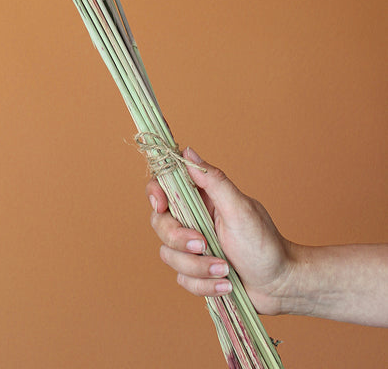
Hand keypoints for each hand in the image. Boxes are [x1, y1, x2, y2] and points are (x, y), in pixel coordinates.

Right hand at [146, 148, 294, 314]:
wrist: (281, 285)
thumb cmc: (265, 243)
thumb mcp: (240, 209)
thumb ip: (213, 181)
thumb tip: (188, 151)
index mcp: (201, 200)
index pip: (163, 187)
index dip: (155, 193)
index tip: (161, 205)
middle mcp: (192, 220)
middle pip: (160, 224)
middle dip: (180, 239)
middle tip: (203, 244)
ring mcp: (192, 248)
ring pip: (169, 255)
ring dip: (198, 267)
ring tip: (225, 269)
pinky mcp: (196, 272)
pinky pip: (183, 280)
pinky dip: (205, 285)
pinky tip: (226, 285)